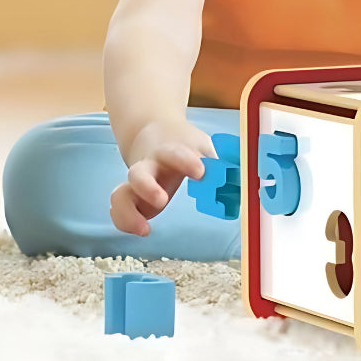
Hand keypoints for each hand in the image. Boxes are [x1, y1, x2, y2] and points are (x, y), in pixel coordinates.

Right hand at [110, 119, 217, 235]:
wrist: (154, 131)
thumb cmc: (184, 143)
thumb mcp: (203, 146)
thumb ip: (220, 164)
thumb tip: (243, 182)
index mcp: (171, 151)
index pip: (176, 153)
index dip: (187, 161)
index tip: (200, 171)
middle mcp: (149, 166)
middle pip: (139, 173)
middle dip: (147, 188)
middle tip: (162, 200)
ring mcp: (137, 182)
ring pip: (121, 194)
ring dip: (128, 212)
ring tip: (144, 229)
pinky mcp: (130, 196)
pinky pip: (118, 208)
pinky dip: (123, 220)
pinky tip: (139, 229)